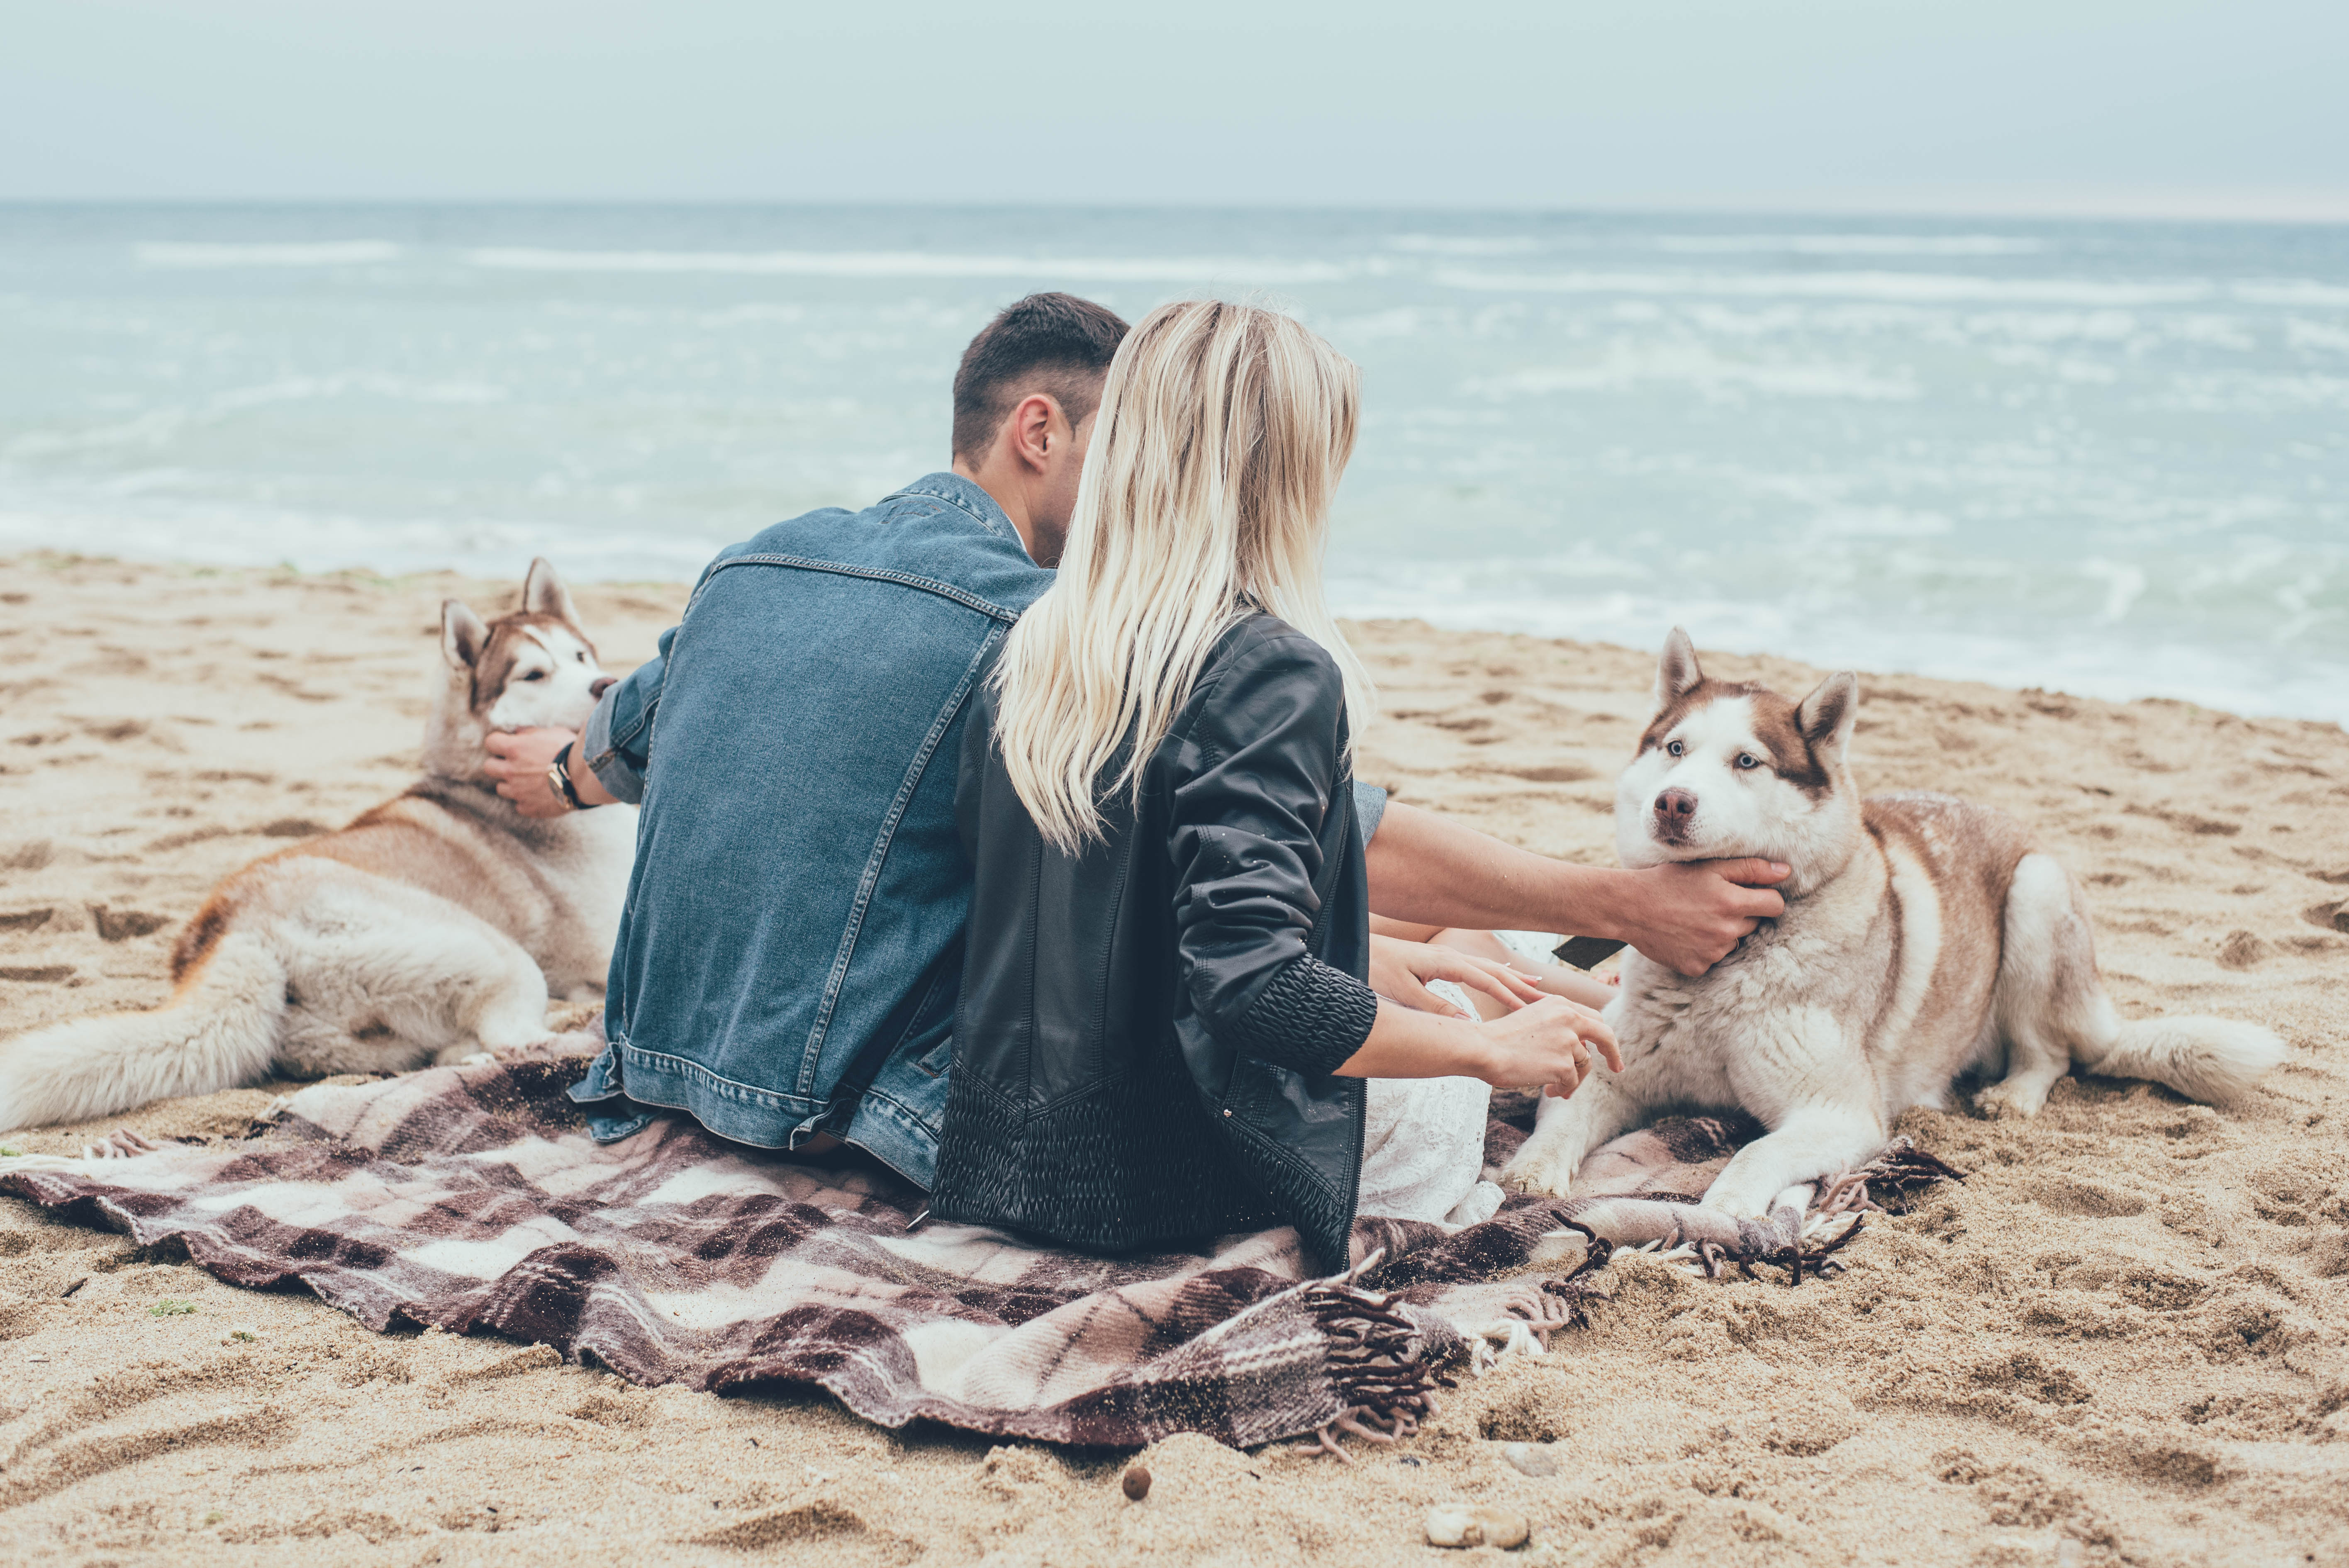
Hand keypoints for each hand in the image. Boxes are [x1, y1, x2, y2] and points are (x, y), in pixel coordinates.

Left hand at [483, 727, 577, 818]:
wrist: (585, 777)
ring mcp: (518, 792)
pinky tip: (540, 795)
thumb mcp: (552, 732)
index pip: (490, 742)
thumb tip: (519, 733)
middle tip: (514, 764)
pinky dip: (527, 801)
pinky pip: (520, 805)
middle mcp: (511, 770)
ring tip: (529, 782)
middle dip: (499, 765)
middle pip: (488, 767)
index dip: (498, 743)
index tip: (507, 745)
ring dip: (511, 784)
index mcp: (514, 749)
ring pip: (501, 789)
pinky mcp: (529, 808)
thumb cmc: (570, 751)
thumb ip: (531, 733)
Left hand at [1368, 934, 1543, 1019]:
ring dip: (1513, 978)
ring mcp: (1446, 958)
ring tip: (1536, 986)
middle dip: (1521, 985)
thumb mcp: (1402, 990)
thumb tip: (1467, 1022)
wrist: (1355, 945)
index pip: (1485, 980)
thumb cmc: (1375, 967)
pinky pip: (1476, 968)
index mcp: (1444, 962)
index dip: (1508, 995)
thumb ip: (1434, 1006)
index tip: (1529, 1010)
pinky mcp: (1439, 962)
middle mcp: (1450, 957)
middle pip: (1494, 970)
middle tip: (1548, 999)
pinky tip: (1501, 977)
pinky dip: (1495, 974)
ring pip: (1487, 968)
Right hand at [1469, 994, 1621, 1098]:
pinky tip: (1549, 1092)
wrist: (1484, 1048)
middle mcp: (1569, 1018)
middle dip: (1613, 1053)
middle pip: (1604, 1036)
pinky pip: (1572, 1082)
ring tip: (1556, 1090)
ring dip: (1573, 1079)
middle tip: (1617, 1068)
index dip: (1603, 1035)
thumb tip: (1580, 1048)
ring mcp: (1569, 1041)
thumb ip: (1557, 1027)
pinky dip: (1563, 1089)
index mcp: (1560, 1004)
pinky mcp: (1565, 1064)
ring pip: (1584, 1065)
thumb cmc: (1499, 1038)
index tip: (1608, 1049)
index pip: (1594, 1018)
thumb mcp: (1532, 1020)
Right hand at [1619, 858, 1789, 976]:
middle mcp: (1726, 931)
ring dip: (1723, 932)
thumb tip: (1786, 872)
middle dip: (1741, 913)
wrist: (1630, 907)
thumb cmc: (1670, 881)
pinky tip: (1687, 935)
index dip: (1765, 898)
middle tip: (1713, 903)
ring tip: (1696, 918)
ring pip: (1734, 941)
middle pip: (1754, 924)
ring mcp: (1712, 953)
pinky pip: (1713, 959)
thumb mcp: (1709, 867)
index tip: (1751, 894)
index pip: (1774, 905)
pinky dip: (1705, 949)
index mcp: (1732, 903)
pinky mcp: (1697, 968)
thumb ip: (1750, 868)